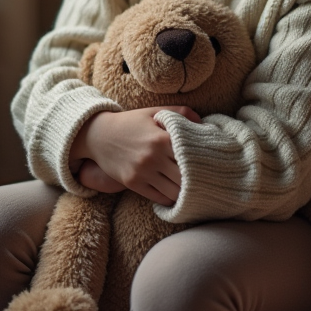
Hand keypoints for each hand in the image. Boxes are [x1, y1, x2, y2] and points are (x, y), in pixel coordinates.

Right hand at [70, 106, 200, 206]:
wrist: (99, 135)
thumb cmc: (131, 122)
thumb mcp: (155, 112)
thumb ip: (182, 114)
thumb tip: (204, 124)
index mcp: (161, 138)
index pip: (191, 156)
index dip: (203, 162)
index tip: (211, 164)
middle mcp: (153, 157)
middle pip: (185, 177)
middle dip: (197, 180)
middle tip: (206, 181)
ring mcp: (142, 172)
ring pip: (174, 191)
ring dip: (184, 192)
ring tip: (193, 189)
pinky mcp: (133, 183)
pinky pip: (159, 197)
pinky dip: (170, 197)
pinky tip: (175, 193)